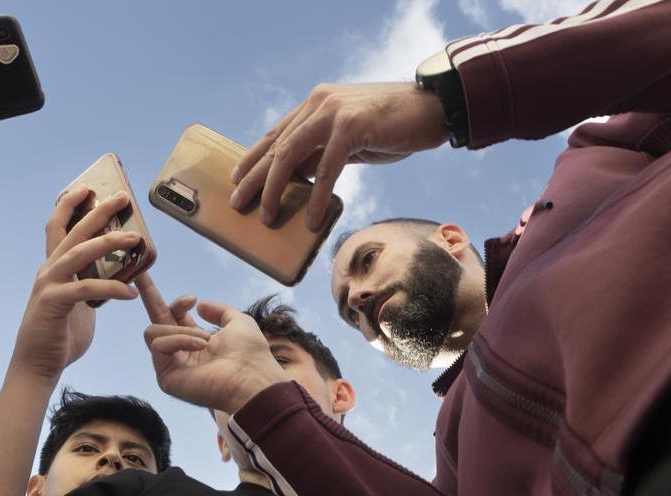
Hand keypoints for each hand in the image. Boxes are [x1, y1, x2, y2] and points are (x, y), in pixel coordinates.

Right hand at [8, 187, 139, 383]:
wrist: (38, 365)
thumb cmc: (60, 336)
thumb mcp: (82, 305)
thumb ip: (92, 288)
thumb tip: (116, 279)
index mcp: (54, 268)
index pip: (59, 227)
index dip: (71, 205)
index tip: (89, 188)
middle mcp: (48, 270)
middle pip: (73, 232)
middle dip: (97, 212)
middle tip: (122, 197)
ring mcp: (48, 285)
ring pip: (79, 253)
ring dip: (108, 242)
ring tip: (134, 236)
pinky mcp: (53, 304)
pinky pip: (86, 289)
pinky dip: (110, 288)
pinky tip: (131, 293)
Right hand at [138, 280, 288, 413]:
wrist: (252, 378)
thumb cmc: (250, 354)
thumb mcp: (238, 321)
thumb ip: (219, 311)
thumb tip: (199, 305)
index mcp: (196, 340)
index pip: (174, 317)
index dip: (178, 303)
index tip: (192, 299)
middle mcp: (181, 352)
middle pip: (155, 320)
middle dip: (149, 296)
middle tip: (141, 275)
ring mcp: (172, 365)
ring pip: (153, 332)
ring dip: (180, 330)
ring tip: (205, 340)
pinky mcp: (166, 377)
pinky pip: (159, 346)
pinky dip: (179, 340)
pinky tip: (199, 346)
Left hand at [229, 82, 448, 230]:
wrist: (434, 108)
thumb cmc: (395, 125)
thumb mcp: (352, 138)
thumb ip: (325, 151)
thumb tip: (299, 176)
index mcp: (318, 102)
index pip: (277, 132)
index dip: (253, 156)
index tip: (236, 177)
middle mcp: (320, 102)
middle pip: (276, 144)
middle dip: (254, 177)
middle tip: (237, 202)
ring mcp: (334, 112)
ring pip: (291, 154)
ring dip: (275, 188)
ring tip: (267, 216)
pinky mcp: (352, 126)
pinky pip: (326, 168)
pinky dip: (317, 196)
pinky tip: (311, 218)